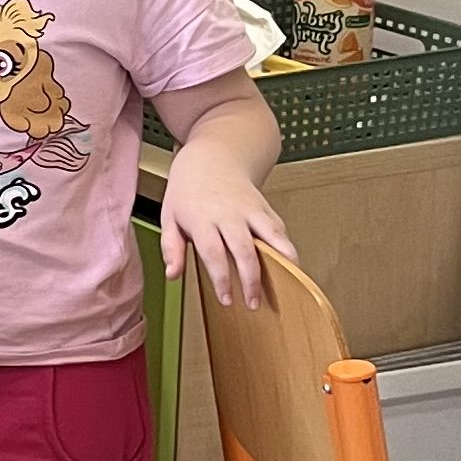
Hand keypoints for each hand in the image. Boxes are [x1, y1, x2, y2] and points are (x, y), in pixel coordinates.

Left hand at [162, 160, 297, 308]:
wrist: (212, 158)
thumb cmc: (188, 191)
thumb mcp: (169, 216)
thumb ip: (170, 247)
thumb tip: (172, 274)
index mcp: (202, 218)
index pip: (213, 252)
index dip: (221, 278)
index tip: (226, 299)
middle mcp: (229, 214)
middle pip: (244, 249)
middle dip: (251, 279)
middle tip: (252, 303)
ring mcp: (251, 210)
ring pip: (271, 237)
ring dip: (280, 264)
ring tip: (287, 287)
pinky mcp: (266, 208)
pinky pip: (280, 230)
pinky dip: (287, 249)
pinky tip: (290, 268)